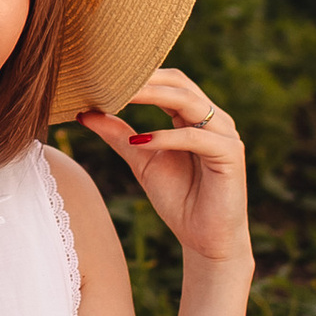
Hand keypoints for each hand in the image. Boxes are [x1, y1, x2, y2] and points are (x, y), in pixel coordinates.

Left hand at [78, 74, 252, 271]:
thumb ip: (118, 135)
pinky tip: (140, 141)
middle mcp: (214, 120)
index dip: (140, 75)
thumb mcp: (141, 160)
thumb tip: (85, 112)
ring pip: (189, 102)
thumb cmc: (179, 199)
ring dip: (154, 97)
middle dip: (146, 79)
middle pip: (179, 84)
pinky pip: (196, 138)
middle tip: (111, 77)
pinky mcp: (230, 155)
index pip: (169, 82)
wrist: (206, 241)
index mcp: (195, 117)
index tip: (104, 74)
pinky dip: (167, 137)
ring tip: (122, 97)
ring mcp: (225, 135)